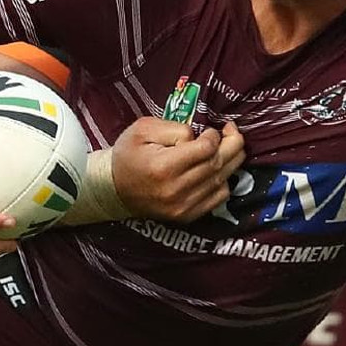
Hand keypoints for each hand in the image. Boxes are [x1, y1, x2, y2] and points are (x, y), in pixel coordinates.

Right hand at [111, 117, 244, 222]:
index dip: (214, 136)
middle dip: (232, 144)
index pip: (205, 149)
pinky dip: (224, 181)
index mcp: (164, 166)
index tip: (211, 129)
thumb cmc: (128, 153)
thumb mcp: (143, 129)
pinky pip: (218, 198)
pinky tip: (218, 170)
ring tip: (229, 147)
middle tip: (232, 132)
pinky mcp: (186, 216)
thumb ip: (174, 128)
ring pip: (222, 181)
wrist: (113, 188)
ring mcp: (182, 206)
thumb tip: (199, 136)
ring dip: (232, 162)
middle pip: (218, 164)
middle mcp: (176, 190)